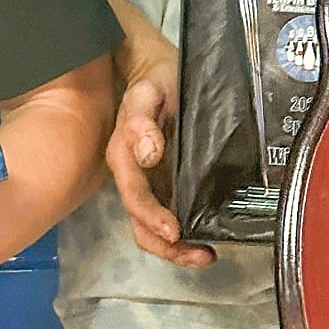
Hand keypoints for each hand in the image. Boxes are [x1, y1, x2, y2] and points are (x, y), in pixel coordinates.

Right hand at [107, 63, 210, 268]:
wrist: (156, 73)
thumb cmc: (155, 81)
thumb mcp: (148, 93)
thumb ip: (142, 121)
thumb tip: (148, 153)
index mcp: (123, 157)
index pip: (134, 196)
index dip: (152, 217)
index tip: (175, 231)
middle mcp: (132, 177)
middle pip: (141, 224)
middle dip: (167, 247)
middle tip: (200, 255)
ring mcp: (148, 184)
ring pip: (152, 228)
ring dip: (176, 248)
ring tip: (205, 255)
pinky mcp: (164, 185)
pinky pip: (167, 216)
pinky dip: (183, 235)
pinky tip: (205, 238)